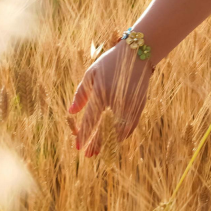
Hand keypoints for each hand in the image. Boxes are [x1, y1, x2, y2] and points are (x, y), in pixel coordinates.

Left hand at [68, 42, 153, 156]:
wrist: (136, 54)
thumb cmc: (109, 63)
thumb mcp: (90, 74)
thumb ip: (81, 94)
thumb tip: (70, 112)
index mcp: (101, 92)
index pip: (91, 119)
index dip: (84, 135)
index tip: (78, 147)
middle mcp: (116, 100)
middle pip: (105, 129)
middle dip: (96, 144)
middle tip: (89, 156)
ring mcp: (130, 104)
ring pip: (120, 131)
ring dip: (110, 142)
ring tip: (101, 151)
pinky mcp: (139, 105)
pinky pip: (131, 125)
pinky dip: (123, 135)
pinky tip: (116, 141)